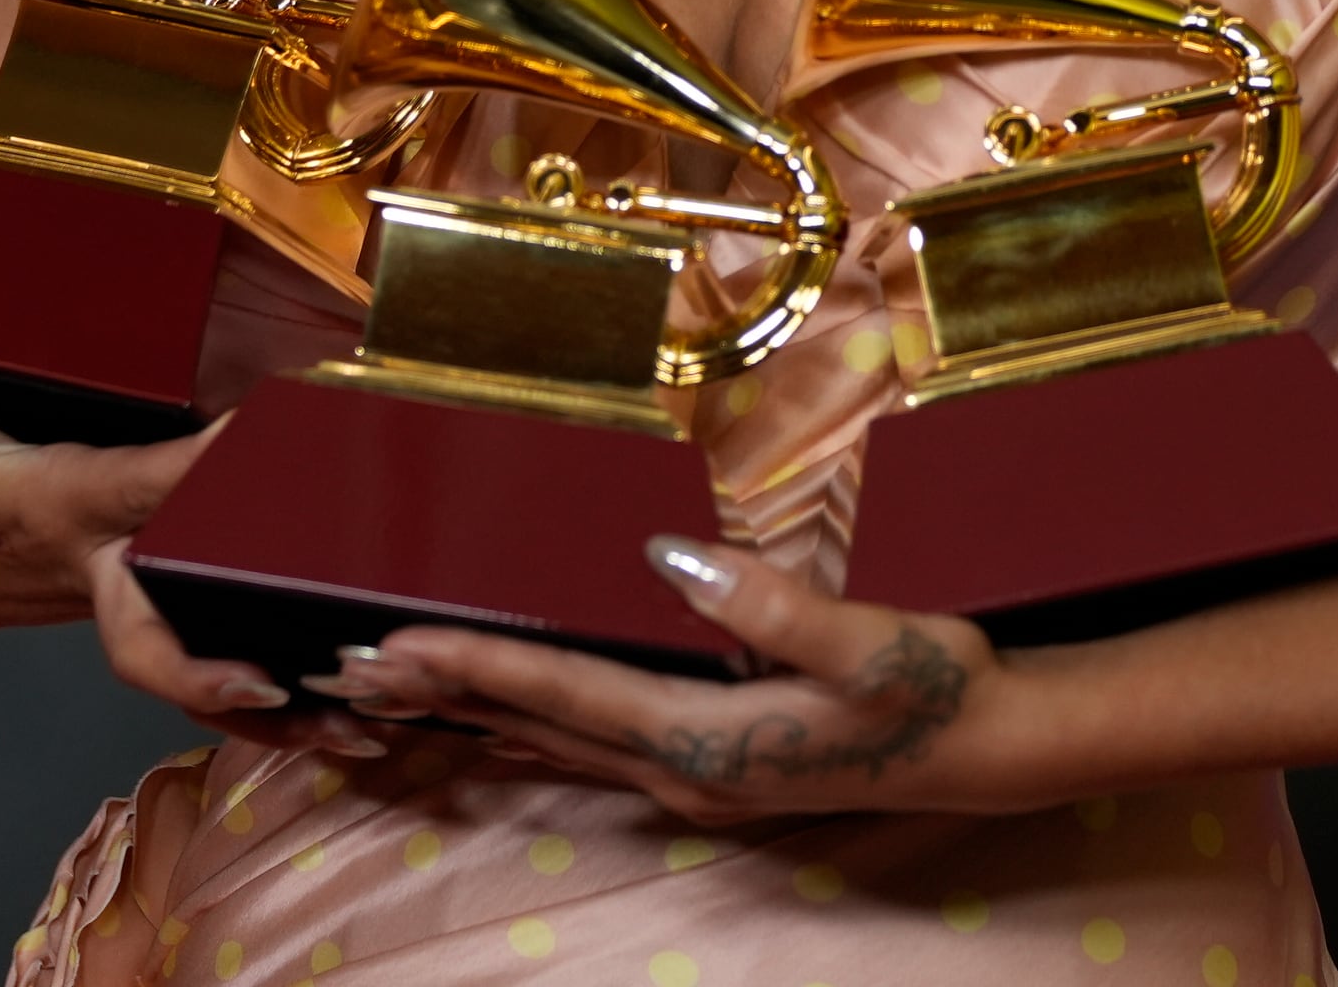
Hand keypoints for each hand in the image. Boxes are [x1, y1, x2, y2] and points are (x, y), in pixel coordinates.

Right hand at [0, 331, 376, 753]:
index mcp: (52, 508)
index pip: (131, 489)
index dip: (194, 472)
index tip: (267, 441)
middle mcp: (93, 568)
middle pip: (154, 632)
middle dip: (211, 665)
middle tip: (288, 678)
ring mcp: (119, 600)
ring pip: (195, 665)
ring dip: (273, 708)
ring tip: (361, 725)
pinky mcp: (141, 612)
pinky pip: (203, 664)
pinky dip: (264, 704)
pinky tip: (338, 721)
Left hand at [324, 539, 1032, 819]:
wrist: (992, 746)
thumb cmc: (934, 687)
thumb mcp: (867, 642)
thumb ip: (765, 607)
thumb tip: (668, 559)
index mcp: (705, 740)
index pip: (562, 695)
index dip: (472, 665)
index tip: (393, 643)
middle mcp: (682, 771)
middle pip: (535, 728)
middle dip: (441, 695)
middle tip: (345, 668)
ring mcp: (694, 778)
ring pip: (555, 744)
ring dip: (474, 713)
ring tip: (392, 691)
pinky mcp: (711, 767)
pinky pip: (592, 748)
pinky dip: (530, 729)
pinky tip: (500, 724)